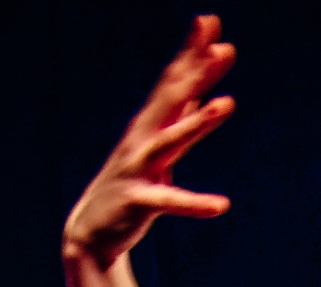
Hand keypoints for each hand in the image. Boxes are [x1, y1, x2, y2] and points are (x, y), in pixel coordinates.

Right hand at [63, 15, 236, 267]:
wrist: (92, 231)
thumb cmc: (133, 183)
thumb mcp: (160, 145)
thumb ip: (182, 117)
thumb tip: (203, 89)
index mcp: (151, 124)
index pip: (175, 81)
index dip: (192, 52)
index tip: (210, 21)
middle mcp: (143, 139)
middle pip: (172, 98)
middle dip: (195, 70)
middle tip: (221, 46)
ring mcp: (139, 167)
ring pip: (170, 140)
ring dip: (198, 123)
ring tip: (227, 103)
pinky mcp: (139, 201)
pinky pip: (169, 200)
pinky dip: (194, 203)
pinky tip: (221, 206)